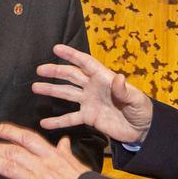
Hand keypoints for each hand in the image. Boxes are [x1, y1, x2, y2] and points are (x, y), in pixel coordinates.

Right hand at [33, 44, 152, 143]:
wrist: (142, 130)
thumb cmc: (142, 110)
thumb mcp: (136, 99)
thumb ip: (124, 90)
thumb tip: (118, 77)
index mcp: (104, 79)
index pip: (86, 63)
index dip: (72, 55)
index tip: (57, 48)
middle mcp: (93, 88)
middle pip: (71, 76)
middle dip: (56, 71)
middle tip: (39, 69)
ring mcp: (89, 102)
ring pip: (67, 94)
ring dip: (51, 90)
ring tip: (35, 88)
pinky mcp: (88, 118)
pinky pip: (70, 118)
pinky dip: (58, 121)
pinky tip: (44, 123)